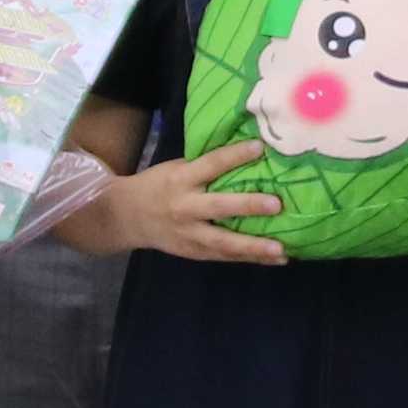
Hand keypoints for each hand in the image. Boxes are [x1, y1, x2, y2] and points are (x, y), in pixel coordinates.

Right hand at [81, 137, 287, 264]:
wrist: (125, 217)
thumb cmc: (158, 185)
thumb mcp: (176, 169)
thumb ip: (205, 168)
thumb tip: (248, 156)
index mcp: (182, 180)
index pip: (211, 164)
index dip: (234, 156)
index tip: (260, 147)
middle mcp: (186, 207)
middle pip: (219, 207)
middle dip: (248, 206)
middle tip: (277, 204)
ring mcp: (189, 234)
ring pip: (223, 242)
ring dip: (254, 247)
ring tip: (281, 250)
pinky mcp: (194, 253)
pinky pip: (226, 256)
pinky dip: (251, 258)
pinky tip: (277, 259)